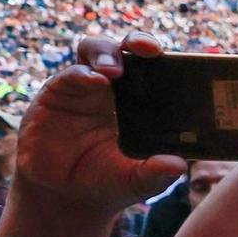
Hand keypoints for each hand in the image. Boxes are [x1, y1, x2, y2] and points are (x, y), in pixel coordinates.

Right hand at [14, 33, 185, 212]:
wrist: (65, 194)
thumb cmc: (108, 181)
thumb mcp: (136, 182)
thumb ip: (156, 174)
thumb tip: (178, 165)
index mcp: (142, 102)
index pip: (156, 68)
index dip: (166, 60)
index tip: (180, 60)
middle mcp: (115, 88)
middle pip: (127, 50)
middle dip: (138, 42)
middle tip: (149, 49)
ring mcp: (85, 87)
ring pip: (95, 51)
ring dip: (107, 53)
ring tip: (114, 70)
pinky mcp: (57, 92)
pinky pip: (70, 74)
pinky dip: (82, 74)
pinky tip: (94, 81)